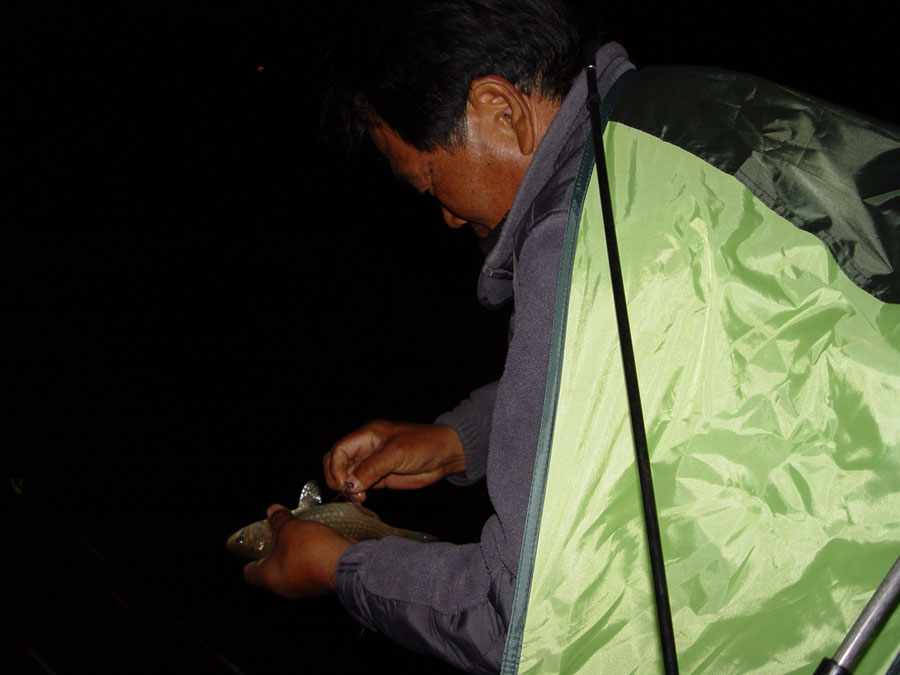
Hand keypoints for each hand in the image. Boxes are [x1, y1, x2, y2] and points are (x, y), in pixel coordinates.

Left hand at [243, 505, 352, 597]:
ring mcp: (304, 587)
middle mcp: (284, 588)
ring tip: (300, 536)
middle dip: (275, 553)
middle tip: (279, 535)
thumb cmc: (310, 549)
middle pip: (272, 571)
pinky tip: (316, 544)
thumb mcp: (290, 528)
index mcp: (270, 578)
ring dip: (295, 555)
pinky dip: (311, 558)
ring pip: (293, 571)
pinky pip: (310, 570)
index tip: (254, 547)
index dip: (249, 559)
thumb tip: (272, 511)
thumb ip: (279, 520)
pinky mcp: (321, 583)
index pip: (249, 573)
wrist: (346, 564)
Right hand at [323, 420, 464, 502]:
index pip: (339, 450)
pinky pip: (360, 485)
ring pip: (347, 476)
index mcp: (367, 435)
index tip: (343, 483)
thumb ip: (372, 468)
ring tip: (359, 498)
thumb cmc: (423, 444)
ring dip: (348, 488)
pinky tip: (362, 499)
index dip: (336, 467)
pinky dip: (357, 493)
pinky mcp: (379, 477)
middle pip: (337, 462)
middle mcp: (366, 449)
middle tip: (349, 492)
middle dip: (337, 478)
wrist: (445, 455)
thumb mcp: (396, 453)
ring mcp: (371, 464)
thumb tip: (350, 484)